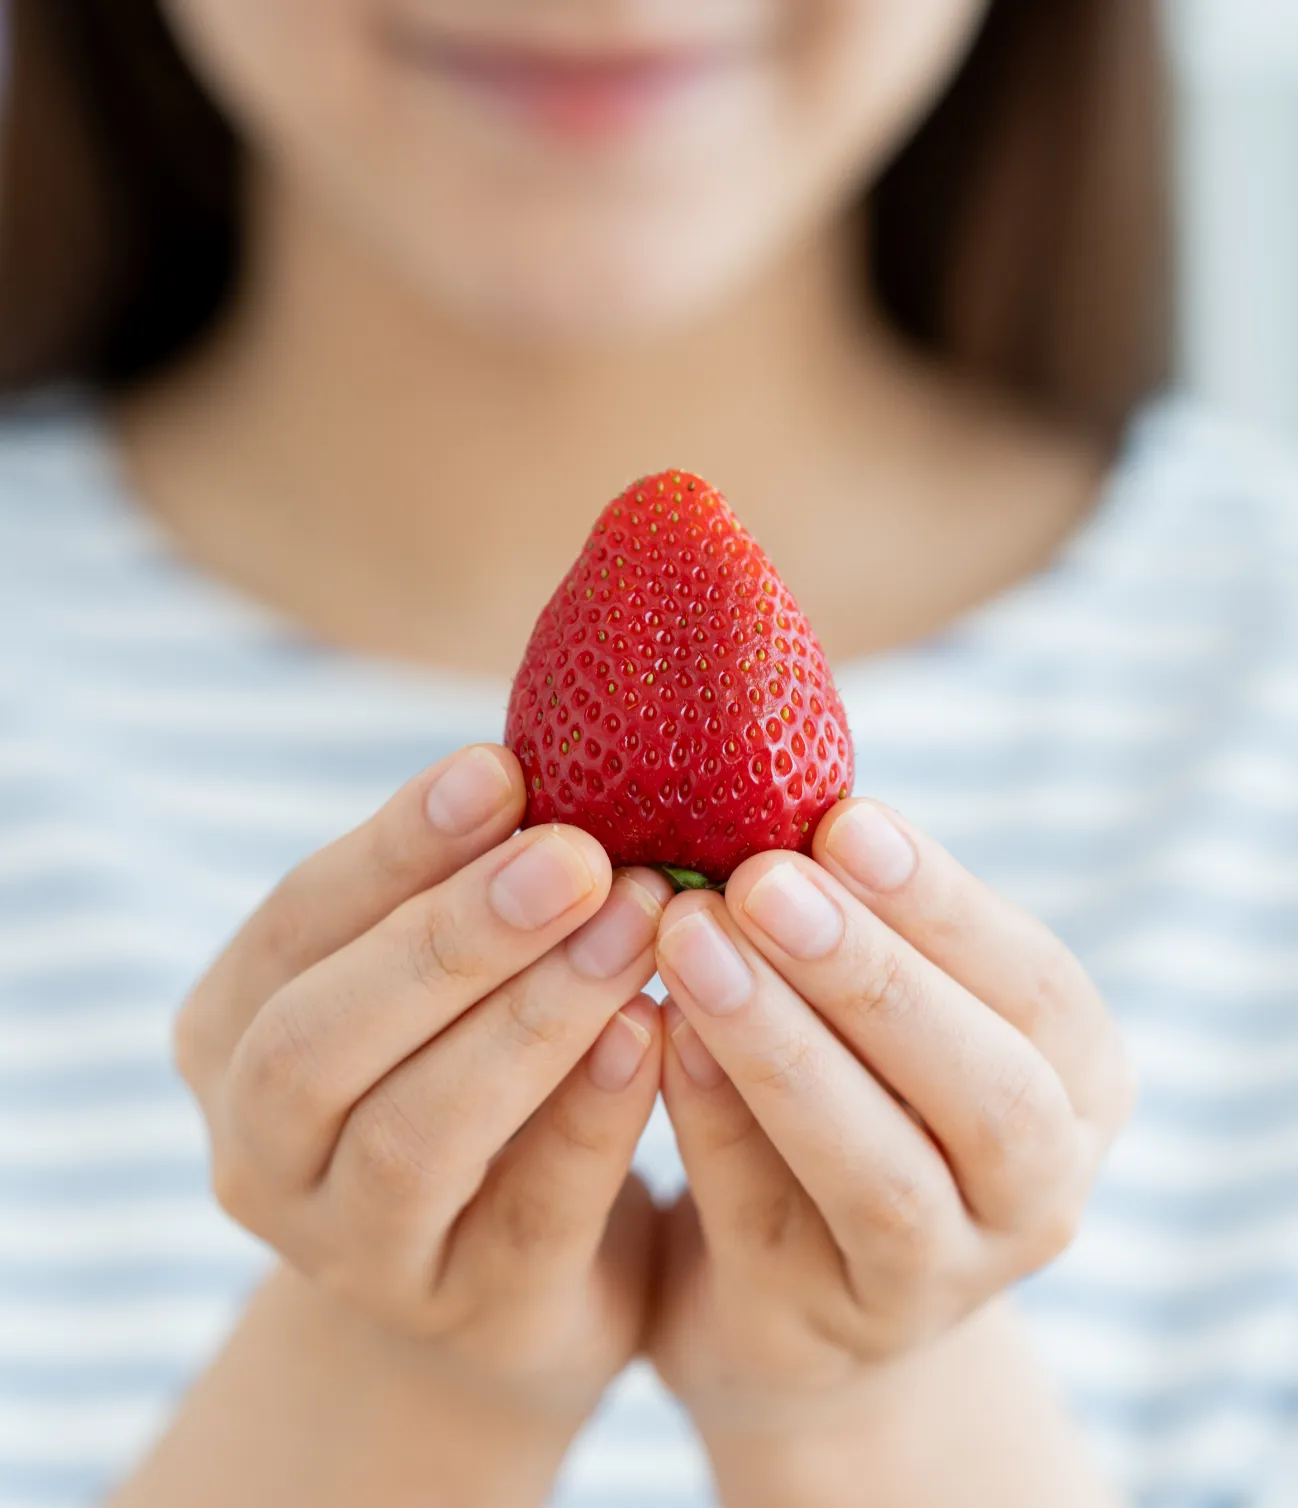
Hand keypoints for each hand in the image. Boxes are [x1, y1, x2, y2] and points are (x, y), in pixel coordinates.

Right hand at [174, 744, 669, 1428]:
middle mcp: (262, 1150)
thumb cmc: (475, 1066)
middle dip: (452, 938)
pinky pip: (528, 1220)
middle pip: (318, 1041)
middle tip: (578, 856)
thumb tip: (535, 759)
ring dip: (530, 1021)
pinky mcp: (474, 1319)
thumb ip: (467, 884)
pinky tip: (656, 1034)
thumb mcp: (442, 974)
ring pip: (412, 1138)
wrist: (514, 1264)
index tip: (501, 770)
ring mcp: (355, 1255)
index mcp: (234, 1031)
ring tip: (635, 926)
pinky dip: (590, 1120)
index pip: (297, 924)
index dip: (396, 846)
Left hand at [649, 798, 1134, 1437]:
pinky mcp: (823, 1331)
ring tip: (687, 937)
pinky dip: (710, 1123)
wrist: (806, 1293)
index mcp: (1074, 1082)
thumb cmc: (855, 1096)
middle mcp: (1037, 1193)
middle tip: (760, 879)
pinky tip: (652, 1032)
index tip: (845, 817)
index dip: (943, 903)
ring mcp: (939, 1285)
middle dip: (871, 977)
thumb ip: (862, 924)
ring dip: (781, 1047)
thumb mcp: (894, 1013)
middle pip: (987, 1093)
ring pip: (880, 1177)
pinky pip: (764, 1225)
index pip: (1037, 985)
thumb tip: (776, 785)